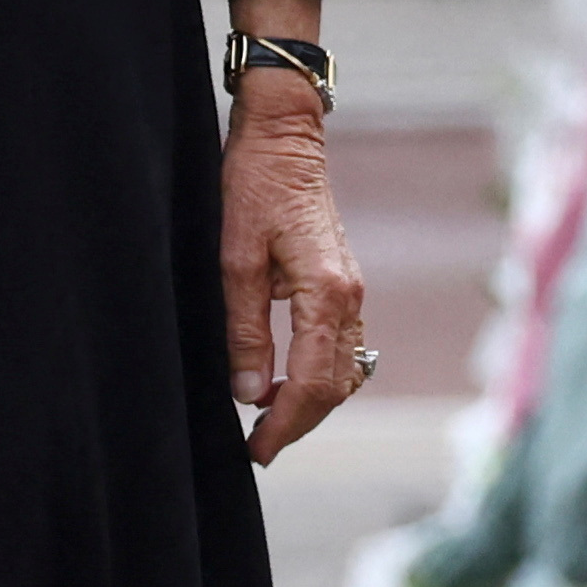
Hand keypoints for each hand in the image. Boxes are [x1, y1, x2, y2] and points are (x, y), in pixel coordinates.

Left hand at [222, 97, 366, 464]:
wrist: (284, 137)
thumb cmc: (254, 186)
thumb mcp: (234, 260)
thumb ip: (245, 330)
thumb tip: (250, 392)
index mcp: (325, 293)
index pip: (312, 383)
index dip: (284, 425)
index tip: (255, 450)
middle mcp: (349, 297)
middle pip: (335, 386)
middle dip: (299, 423)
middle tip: (257, 447)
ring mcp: (352, 291)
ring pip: (344, 371)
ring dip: (311, 402)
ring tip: (268, 421)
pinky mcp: (344, 284)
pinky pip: (342, 348)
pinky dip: (320, 375)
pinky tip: (286, 382)